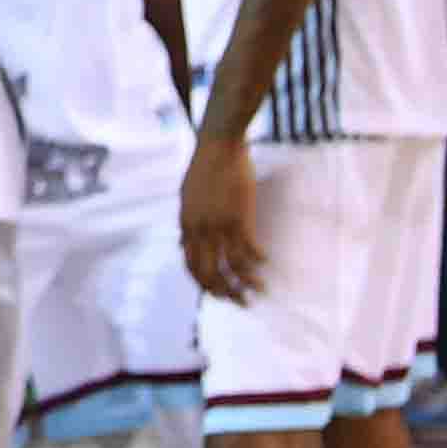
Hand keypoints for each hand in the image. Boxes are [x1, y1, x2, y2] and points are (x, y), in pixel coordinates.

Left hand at [181, 123, 264, 304]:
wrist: (217, 145)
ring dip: (246, 284)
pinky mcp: (238, 217)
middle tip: (241, 302)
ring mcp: (219, 225)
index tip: (218, 293)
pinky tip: (265, 262)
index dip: (204, 284)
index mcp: (186, 225)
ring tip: (260, 291)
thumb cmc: (203, 168)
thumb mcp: (186, 198)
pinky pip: (248, 250)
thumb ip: (185, 223)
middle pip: (209, 273)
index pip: (190, 266)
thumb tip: (180, 243)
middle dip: (225, 293)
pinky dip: (257, 261)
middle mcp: (200, 230)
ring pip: (231, 267)